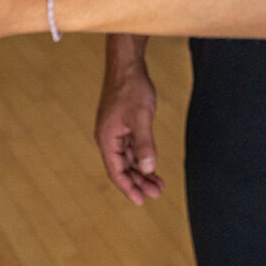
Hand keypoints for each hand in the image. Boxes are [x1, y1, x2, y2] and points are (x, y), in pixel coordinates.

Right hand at [95, 40, 163, 204]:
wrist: (127, 64)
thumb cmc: (131, 88)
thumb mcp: (141, 117)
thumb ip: (145, 144)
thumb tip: (148, 169)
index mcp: (107, 139)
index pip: (116, 171)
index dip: (129, 187)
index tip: (141, 201)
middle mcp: (108, 137)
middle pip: (122, 167)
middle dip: (139, 181)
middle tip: (157, 193)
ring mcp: (115, 130)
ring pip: (127, 157)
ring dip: (141, 170)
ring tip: (158, 184)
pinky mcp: (122, 123)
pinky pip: (131, 146)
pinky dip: (141, 156)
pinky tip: (151, 164)